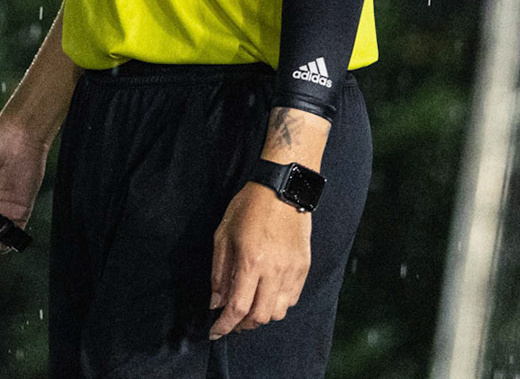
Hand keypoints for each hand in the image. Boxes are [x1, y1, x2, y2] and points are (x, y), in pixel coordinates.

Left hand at [208, 182, 311, 338]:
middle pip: (260, 316)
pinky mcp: (304, 267)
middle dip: (242, 325)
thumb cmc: (249, 206)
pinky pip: (292, 299)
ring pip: (278, 312)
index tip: (215, 332)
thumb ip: (219, 272)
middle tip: (231, 321)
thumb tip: (216, 302)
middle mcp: (274, 270)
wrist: (283, 187)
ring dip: (261, 316)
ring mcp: (292, 270)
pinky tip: (267, 294)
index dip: (224, 325)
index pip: (237, 307)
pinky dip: (278, 304)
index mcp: (251, 261)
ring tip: (250, 307)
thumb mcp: (224, 234)